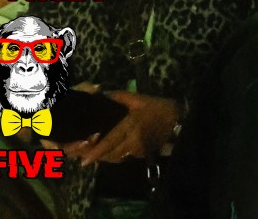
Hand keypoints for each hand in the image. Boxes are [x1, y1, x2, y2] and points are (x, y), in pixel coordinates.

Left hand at [63, 91, 180, 164]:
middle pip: (109, 154)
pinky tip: (104, 153)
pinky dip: (112, 156)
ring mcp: (137, 150)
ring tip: (87, 155)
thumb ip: (120, 97)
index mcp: (130, 126)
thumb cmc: (159, 108)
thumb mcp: (140, 99)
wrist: (179, 121)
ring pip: (115, 158)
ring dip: (102, 158)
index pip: (110, 142)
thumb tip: (101, 94)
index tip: (83, 161)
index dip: (96, 152)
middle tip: (78, 157)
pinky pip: (122, 157)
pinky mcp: (141, 154)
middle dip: (94, 156)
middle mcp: (132, 141)